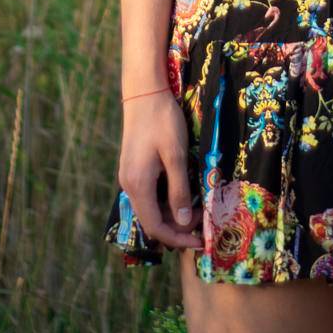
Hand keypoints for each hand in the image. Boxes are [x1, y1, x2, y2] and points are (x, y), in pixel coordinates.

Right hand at [119, 92, 204, 250]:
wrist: (144, 92)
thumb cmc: (162, 121)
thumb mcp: (175, 155)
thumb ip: (179, 190)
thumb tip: (184, 222)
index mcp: (138, 186)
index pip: (156, 227)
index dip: (178, 238)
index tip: (200, 240)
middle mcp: (129, 186)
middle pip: (152, 221)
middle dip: (178, 228)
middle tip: (204, 223)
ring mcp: (129, 177)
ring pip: (151, 208)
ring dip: (172, 214)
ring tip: (198, 209)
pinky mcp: (133, 168)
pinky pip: (149, 195)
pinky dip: (166, 201)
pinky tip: (183, 194)